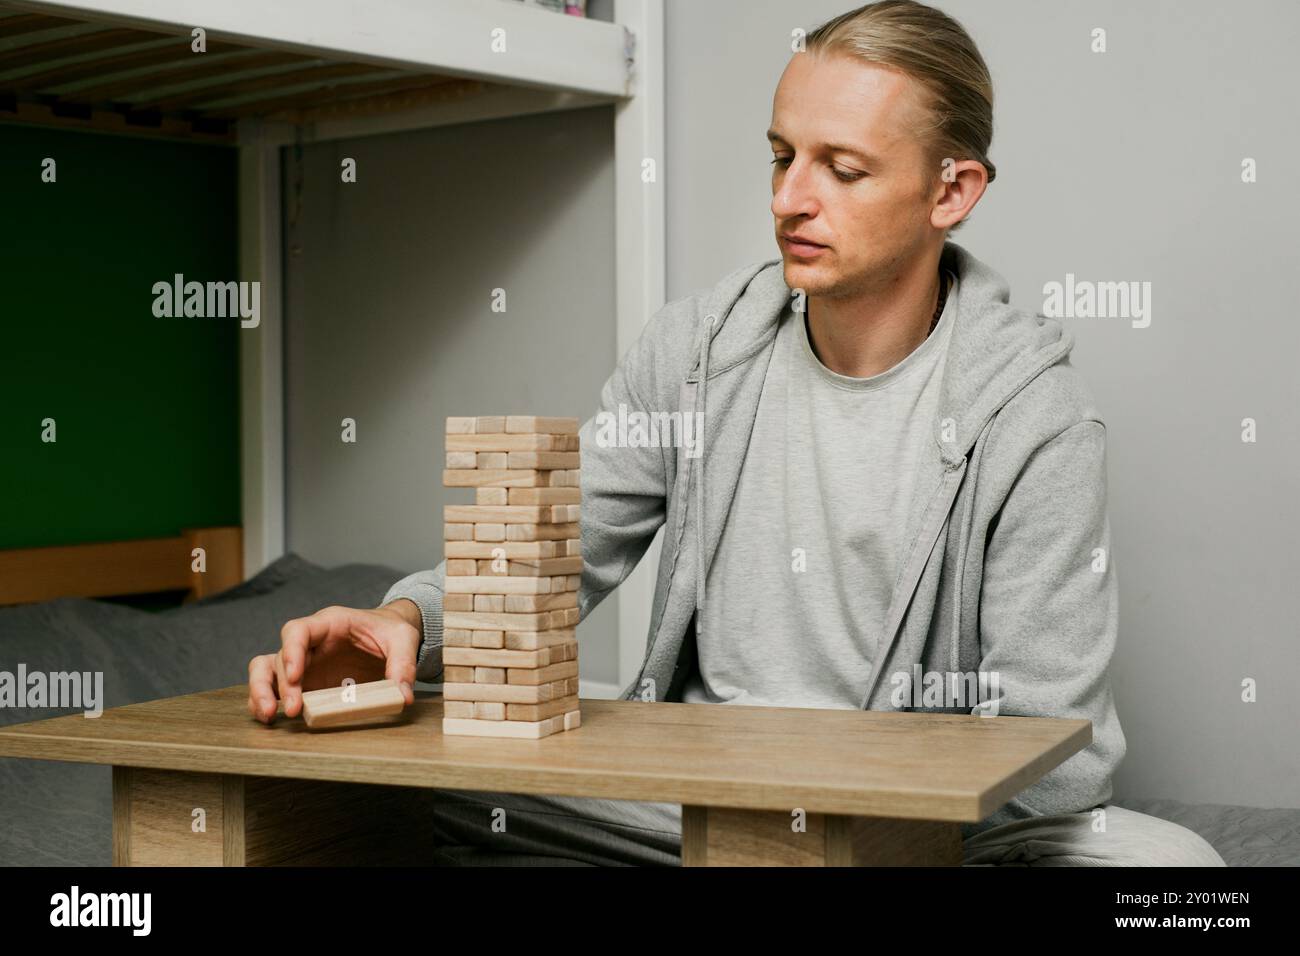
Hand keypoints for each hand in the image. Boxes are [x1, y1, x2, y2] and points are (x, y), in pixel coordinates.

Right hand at [247, 600, 421, 723]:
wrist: (389, 637)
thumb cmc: (390, 631)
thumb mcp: (403, 640)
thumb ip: (402, 665)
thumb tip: (402, 696)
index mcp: (329, 624)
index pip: (297, 630)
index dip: (291, 651)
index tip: (295, 675)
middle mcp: (309, 643)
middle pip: (278, 656)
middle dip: (281, 684)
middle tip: (294, 708)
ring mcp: (304, 664)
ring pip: (266, 671)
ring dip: (262, 692)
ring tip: (270, 716)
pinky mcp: (305, 682)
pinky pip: (276, 689)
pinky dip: (268, 702)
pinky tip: (273, 720)